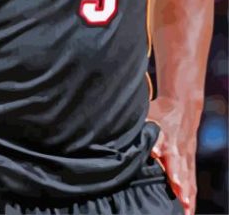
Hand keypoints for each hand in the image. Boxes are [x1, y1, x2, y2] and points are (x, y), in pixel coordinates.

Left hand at [147, 97, 200, 214]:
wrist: (182, 108)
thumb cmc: (159, 113)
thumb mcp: (148, 115)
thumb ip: (139, 126)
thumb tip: (121, 132)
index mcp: (163, 132)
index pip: (159, 140)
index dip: (157, 146)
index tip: (154, 152)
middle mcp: (175, 146)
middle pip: (175, 161)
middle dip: (175, 174)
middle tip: (175, 186)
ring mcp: (184, 155)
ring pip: (185, 174)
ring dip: (185, 189)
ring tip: (184, 205)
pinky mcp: (189, 162)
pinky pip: (191, 180)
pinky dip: (190, 194)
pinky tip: (188, 208)